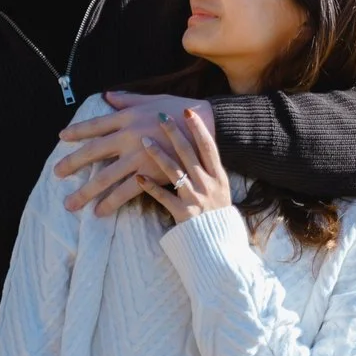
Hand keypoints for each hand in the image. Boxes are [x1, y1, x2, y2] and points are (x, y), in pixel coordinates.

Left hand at [56, 92, 217, 216]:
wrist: (212, 127)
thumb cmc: (183, 111)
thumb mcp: (155, 100)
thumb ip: (129, 99)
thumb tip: (107, 96)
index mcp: (128, 117)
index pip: (95, 125)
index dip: (77, 131)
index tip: (61, 137)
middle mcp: (130, 136)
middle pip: (94, 152)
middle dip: (73, 164)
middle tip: (56, 174)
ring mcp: (140, 157)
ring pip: (106, 177)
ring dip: (87, 192)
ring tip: (71, 204)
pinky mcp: (153, 174)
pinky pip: (128, 191)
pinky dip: (113, 202)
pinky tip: (100, 211)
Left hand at [139, 106, 231, 225]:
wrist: (218, 244)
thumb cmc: (216, 213)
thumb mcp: (219, 188)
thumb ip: (208, 168)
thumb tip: (199, 146)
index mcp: (218, 175)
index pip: (208, 147)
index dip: (198, 128)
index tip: (188, 111)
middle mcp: (208, 184)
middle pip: (189, 154)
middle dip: (174, 133)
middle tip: (161, 116)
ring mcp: (195, 198)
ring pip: (175, 172)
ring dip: (158, 154)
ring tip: (144, 140)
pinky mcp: (183, 213)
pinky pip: (163, 197)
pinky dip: (149, 187)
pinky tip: (136, 178)